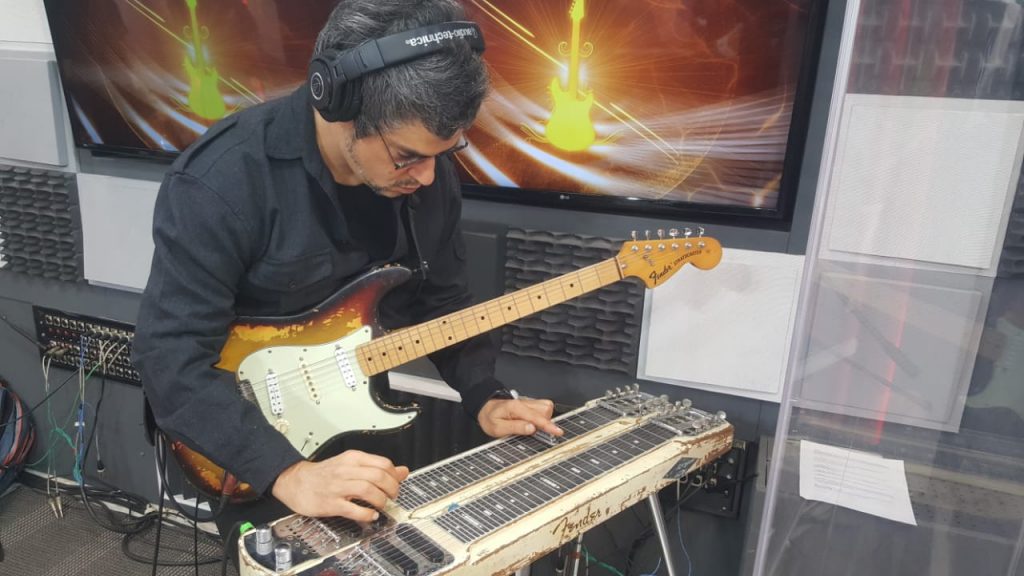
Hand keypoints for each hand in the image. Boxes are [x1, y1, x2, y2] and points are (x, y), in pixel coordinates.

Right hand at [271, 450, 409, 520]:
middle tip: (392, 496)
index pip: (383, 463)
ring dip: (381, 500)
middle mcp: (346, 471)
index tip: (397, 484)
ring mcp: (338, 487)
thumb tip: (402, 471)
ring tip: (382, 505)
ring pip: (368, 490)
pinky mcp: (330, 504)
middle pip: (378, 476)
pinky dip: (366, 514)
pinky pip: (353, 509)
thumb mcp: (351, 464)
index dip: (395, 476)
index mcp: (353, 459)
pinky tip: (370, 515)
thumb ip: (377, 467)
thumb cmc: (324, 474)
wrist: (295, 481)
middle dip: (391, 488)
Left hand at [477, 396, 562, 437]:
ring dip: (544, 418)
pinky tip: (532, 421)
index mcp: (515, 408)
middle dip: (544, 422)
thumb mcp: (497, 428)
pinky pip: (543, 407)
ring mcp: (527, 402)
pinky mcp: (530, 403)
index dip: (548, 425)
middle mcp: (523, 402)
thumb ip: (515, 428)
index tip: (557, 432)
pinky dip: (542, 415)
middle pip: (545, 409)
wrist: (485, 407)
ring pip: (546, 407)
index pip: (536, 417)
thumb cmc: (490, 417)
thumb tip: (532, 428)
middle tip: (532, 431)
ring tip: (530, 426)